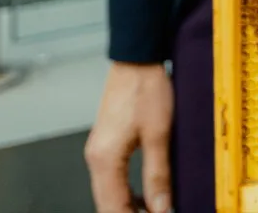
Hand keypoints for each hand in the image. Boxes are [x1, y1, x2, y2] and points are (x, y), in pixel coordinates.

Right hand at [85, 61, 173, 212]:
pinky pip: (112, 179)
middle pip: (107, 204)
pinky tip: (144, 195)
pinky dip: (126, 192)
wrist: (137, 58)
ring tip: (154, 211)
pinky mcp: (106, 144)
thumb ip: (158, 174)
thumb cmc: (146, 89)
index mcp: (105, 160)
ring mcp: (99, 151)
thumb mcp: (159, 134)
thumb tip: (161, 207)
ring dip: (128, 207)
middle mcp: (96, 158)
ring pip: (108, 193)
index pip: (113, 208)